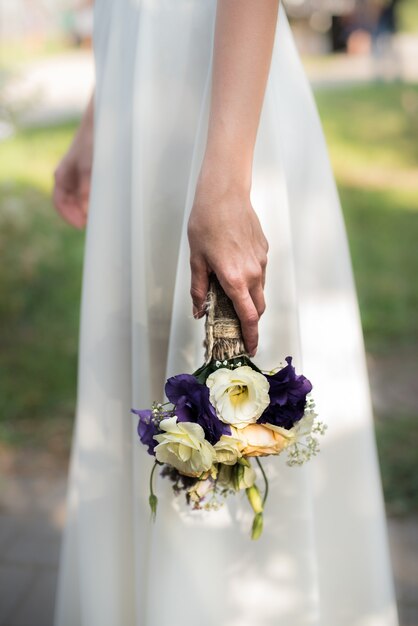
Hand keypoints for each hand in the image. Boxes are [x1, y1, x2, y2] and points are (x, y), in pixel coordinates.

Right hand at [53, 96, 93, 228]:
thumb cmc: (91, 143)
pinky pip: (89, 192)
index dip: (69, 216)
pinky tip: (105, 203)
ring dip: (87, 208)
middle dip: (79, 215)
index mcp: (61, 177)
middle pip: (70, 204)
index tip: (82, 225)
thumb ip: (87, 188)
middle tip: (94, 223)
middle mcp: (68, 178)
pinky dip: (94, 200)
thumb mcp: (89, 167)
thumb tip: (86, 210)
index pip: (59, 203)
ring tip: (101, 215)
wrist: (100, 124)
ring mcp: (78, 177)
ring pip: (80, 199)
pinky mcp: (90, 174)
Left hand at [187, 172, 267, 356]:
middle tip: (238, 327)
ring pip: (260, 290)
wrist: (224, 194)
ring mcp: (261, 261)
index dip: (250, 336)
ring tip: (232, 296)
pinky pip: (260, 272)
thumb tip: (198, 311)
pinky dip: (251, 280)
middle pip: (258, 308)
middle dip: (251, 321)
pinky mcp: (264, 250)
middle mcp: (253, 273)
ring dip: (250, 299)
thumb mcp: (196, 259)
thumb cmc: (206, 224)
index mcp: (235, 280)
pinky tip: (235, 269)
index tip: (250, 349)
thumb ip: (199, 289)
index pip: (249, 317)